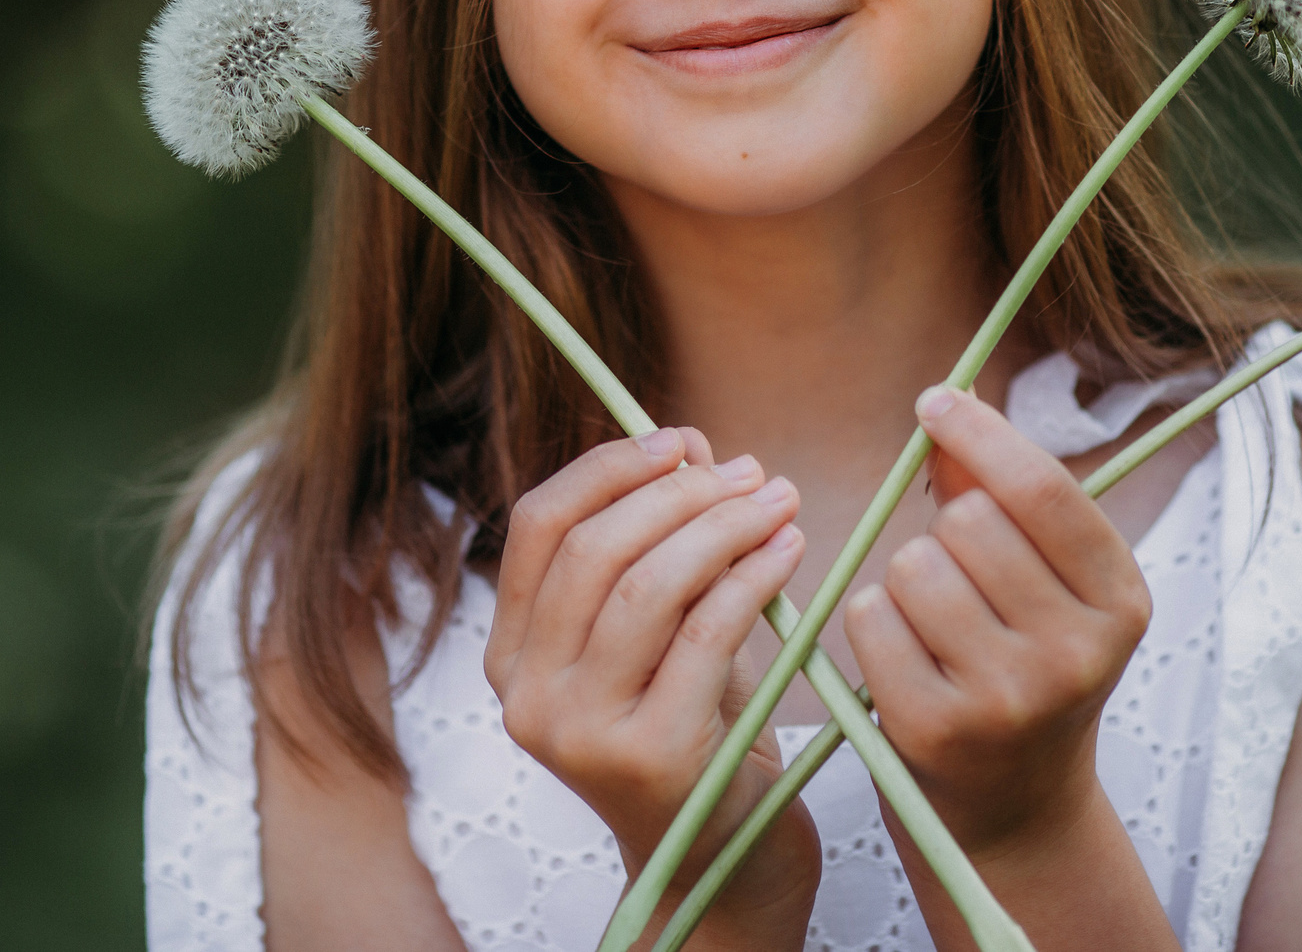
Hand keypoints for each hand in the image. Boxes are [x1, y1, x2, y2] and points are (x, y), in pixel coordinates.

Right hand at [485, 427, 820, 948]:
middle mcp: (527, 696)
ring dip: (723, 527)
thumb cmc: (698, 729)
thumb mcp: (664, 632)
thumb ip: (662, 544)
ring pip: (646, 587)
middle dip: (680, 494)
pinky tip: (790, 549)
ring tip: (778, 500)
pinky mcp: (646, 757)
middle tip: (751, 472)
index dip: (608, 468)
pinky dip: (752, 576)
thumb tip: (691, 443)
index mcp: (511, 656)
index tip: (681, 440)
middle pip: (594, 550)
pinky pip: (703, 635)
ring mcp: (579, 733)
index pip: (538, 526)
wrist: (726, 860)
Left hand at [845, 387, 1150, 860]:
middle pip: (968, 521)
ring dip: (908, 579)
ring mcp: (1007, 697)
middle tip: (964, 579)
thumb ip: (999, 489)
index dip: (981, 432)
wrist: (1016, 805)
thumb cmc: (1026, 662)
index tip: (935, 399)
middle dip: (948, 529)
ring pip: (913, 566)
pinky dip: (875, 623)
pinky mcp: (935, 728)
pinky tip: (907, 657)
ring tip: (938, 623)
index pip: (1044, 489)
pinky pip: (871, 618)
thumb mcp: (1046, 581)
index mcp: (1120, 602)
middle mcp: (1075, 653)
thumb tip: (949, 403)